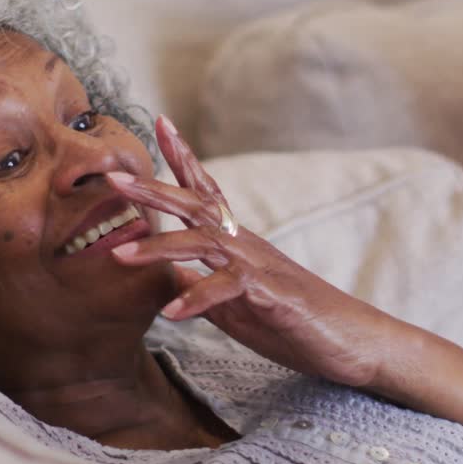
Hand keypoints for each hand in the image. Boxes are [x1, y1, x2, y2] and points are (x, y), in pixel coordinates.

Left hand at [106, 115, 412, 388]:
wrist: (351, 341)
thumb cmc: (294, 320)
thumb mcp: (235, 302)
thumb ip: (201, 285)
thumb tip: (165, 277)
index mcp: (237, 241)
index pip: (206, 190)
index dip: (182, 157)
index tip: (159, 122)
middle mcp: (245, 243)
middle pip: (195, 204)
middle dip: (152, 189)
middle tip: (111, 176)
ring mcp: (258, 265)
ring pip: (203, 242)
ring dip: (159, 247)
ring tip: (119, 255)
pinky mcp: (270, 294)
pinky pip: (228, 290)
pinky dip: (197, 299)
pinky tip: (170, 314)